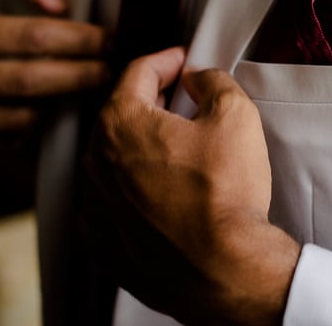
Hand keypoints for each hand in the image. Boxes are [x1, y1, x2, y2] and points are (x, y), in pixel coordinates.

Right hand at [0, 0, 107, 154]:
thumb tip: (58, 4)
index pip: (32, 38)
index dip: (79, 40)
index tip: (110, 39)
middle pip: (31, 83)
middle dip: (81, 76)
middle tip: (111, 69)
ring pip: (22, 118)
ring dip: (60, 103)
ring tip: (82, 85)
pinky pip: (5, 142)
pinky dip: (32, 128)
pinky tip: (46, 107)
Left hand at [82, 48, 300, 325]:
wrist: (223, 270)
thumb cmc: (225, 197)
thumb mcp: (235, 116)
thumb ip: (213, 82)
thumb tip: (200, 79)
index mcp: (120, 123)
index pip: (138, 73)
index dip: (166, 61)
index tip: (183, 62)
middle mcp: (96, 161)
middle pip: (121, 115)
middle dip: (152, 103)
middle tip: (183, 102)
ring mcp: (95, 204)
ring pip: (114, 159)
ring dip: (141, 148)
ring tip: (178, 151)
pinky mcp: (103, 241)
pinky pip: (112, 202)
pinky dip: (131, 191)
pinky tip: (160, 193)